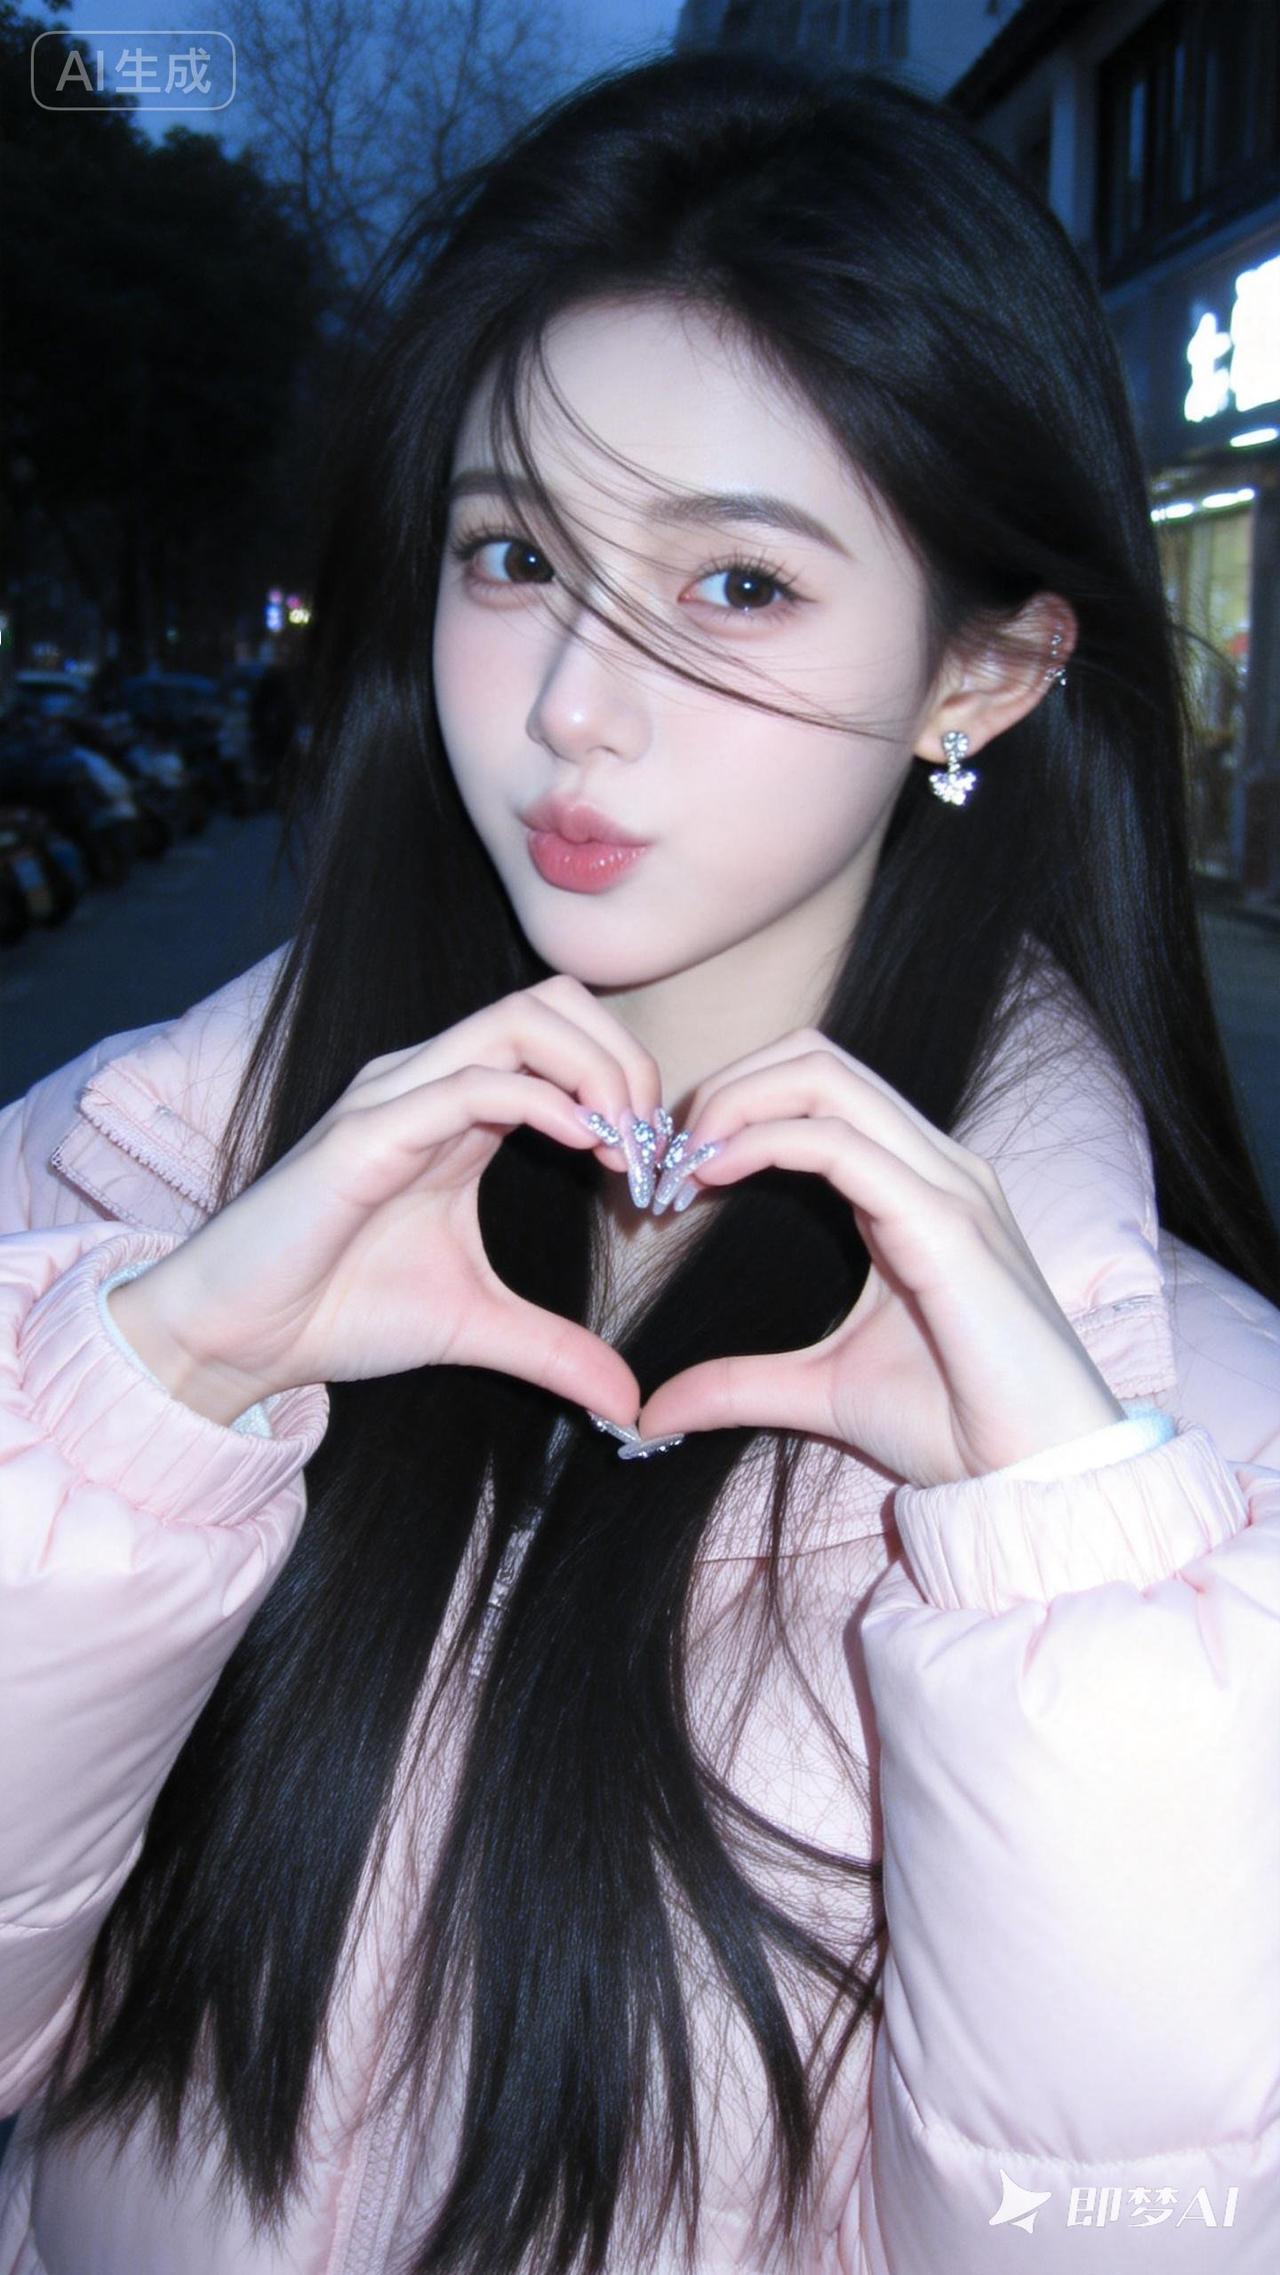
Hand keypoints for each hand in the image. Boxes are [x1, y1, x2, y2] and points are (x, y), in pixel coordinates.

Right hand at [107, 975, 657, 1429]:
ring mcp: (395, 1097)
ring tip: (626, 1147)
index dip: (629, 1084)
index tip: (657, 1169)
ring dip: (597, 1071)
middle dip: (626, 1060)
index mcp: (457, 1108)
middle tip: (653, 1149)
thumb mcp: (477, 1327)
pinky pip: (469, 1084)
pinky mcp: (365, 1133)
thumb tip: (628, 1403)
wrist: (239, 1338)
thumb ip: (555, 1351)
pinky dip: (543, 1102)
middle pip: (554, 1002)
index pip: (563, 1036)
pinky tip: (586, 1148)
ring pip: (519, 1020)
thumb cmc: (338, 1311)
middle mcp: (428, 1082)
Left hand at [634, 1030, 1124, 1487]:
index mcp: (917, 1185)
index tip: (675, 1172)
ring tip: (685, 1163)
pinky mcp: (948, 1223)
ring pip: (827, 1078)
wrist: (1038, 1473)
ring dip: (737, 1102)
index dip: (736, 1104)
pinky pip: (842, 1144)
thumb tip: (654, 1411)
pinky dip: (765, 1140)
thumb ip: (739, 1385)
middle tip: (669, 1157)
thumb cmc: (956, 1424)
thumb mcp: (821, 1393)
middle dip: (728, 1087)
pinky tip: (715, 1174)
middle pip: (817, 1058)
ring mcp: (948, 1185)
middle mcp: (938, 1165)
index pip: (819, 1086)